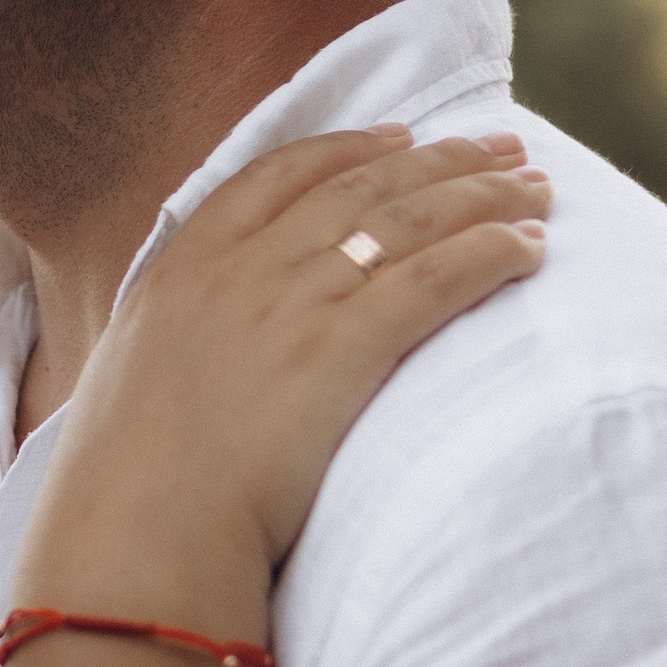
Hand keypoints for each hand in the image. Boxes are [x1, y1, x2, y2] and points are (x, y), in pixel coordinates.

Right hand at [16, 128, 547, 632]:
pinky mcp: (341, 348)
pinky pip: (433, 280)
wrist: (139, 530)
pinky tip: (529, 250)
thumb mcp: (129, 382)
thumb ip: (178, 342)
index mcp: (183, 267)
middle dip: (442, 160)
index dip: (349, 149)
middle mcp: (242, 267)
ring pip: (408, 221)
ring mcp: (292, 302)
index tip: (401, 137)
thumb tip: (203, 355)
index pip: (279, 176)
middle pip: (362, 187)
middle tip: (504, 148)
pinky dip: (488, 255)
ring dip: (483, 198)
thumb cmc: (127, 487)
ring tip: (539, 191)